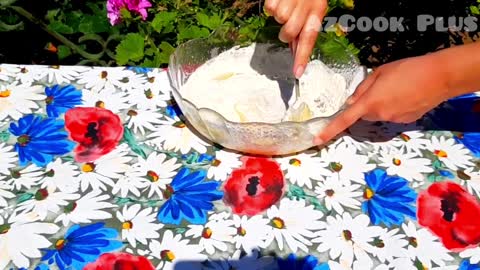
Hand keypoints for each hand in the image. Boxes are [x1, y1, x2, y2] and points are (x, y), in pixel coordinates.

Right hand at [264, 0, 326, 77]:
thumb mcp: (313, 7)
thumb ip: (304, 28)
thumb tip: (295, 50)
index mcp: (318, 9)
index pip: (309, 38)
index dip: (301, 56)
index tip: (297, 73)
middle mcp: (307, 5)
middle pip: (289, 33)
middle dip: (285, 33)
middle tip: (287, 23)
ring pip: (279, 20)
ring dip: (279, 15)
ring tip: (286, 4)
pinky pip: (270, 8)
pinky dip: (272, 4)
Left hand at [315, 54, 452, 143]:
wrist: (440, 77)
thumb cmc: (408, 69)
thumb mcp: (379, 72)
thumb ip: (362, 88)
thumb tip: (351, 103)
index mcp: (370, 102)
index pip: (345, 119)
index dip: (330, 129)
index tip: (317, 139)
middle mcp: (380, 115)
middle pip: (364, 113)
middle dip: (366, 104)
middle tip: (380, 87)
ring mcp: (394, 120)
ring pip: (378, 114)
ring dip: (381, 104)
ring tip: (398, 88)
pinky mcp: (406, 121)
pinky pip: (392, 115)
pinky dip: (395, 107)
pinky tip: (407, 95)